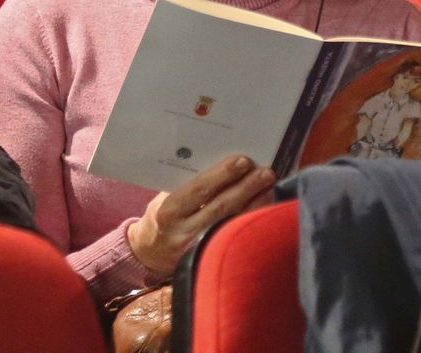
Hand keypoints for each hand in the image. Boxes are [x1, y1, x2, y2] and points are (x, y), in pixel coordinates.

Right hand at [125, 154, 274, 275]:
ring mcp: (198, 249)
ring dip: (255, 203)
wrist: (151, 251)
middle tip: (265, 172)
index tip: (243, 161)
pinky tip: (264, 208)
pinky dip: (251, 221)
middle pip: (221, 207)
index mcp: (169, 211)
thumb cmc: (163, 215)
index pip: (200, 190)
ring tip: (269, 186)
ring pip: (232, 223)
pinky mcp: (209, 259)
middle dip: (246, 187)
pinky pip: (235, 237)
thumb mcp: (165, 198)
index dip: (223, 175)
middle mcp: (183, 232)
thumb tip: (225, 165)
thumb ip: (190, 185)